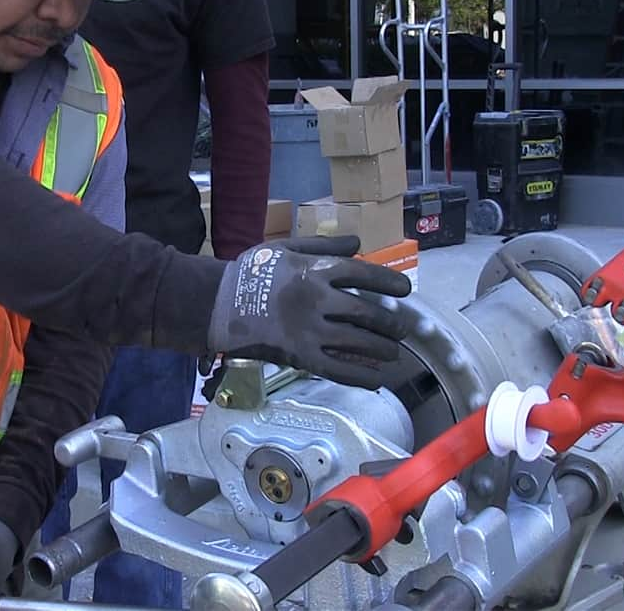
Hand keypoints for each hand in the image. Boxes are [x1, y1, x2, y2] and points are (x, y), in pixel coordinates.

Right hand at [207, 236, 411, 388]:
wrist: (218, 304)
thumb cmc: (251, 273)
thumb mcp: (285, 248)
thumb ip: (323, 245)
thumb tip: (358, 242)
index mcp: (316, 270)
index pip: (362, 275)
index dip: (388, 283)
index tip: (405, 291)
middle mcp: (318, 300)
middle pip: (367, 313)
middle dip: (390, 323)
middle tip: (401, 330)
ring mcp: (310, 330)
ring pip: (357, 342)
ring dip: (381, 349)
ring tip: (393, 353)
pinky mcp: (300, 356)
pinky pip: (337, 369)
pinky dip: (360, 376)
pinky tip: (376, 380)